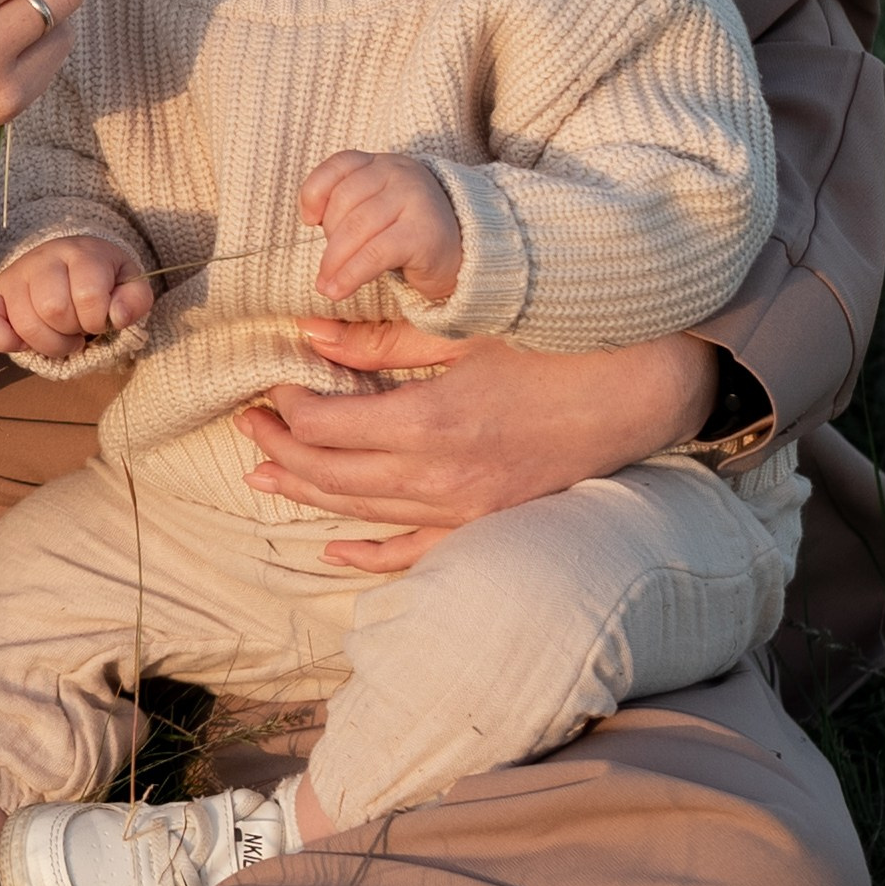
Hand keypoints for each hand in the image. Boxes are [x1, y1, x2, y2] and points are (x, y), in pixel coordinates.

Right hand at [0, 235, 153, 359]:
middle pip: (54, 310)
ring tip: (59, 337)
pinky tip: (22, 343)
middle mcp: (43, 259)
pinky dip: (3, 340)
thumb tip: (117, 317)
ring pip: (25, 323)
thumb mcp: (128, 283)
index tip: (99, 321)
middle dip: (72, 333)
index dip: (97, 320)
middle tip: (78, 331)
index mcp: (81, 253)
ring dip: (48, 344)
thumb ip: (135, 299)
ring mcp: (14, 277)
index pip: (88, 296)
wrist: (67, 260)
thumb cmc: (100, 278)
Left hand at [238, 320, 718, 571]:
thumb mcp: (463, 331)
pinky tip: (331, 547)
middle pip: (332, 474)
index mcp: (429, 420)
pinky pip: (413, 553)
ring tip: (263, 473)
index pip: (327, 425)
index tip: (270, 385)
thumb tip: (309, 336)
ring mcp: (463, 508)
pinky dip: (367, 554)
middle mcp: (439, 475)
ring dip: (307, 494)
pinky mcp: (485, 524)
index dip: (288, 407)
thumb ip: (382, 342)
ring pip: (362, 511)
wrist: (637, 391)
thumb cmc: (552, 347)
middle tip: (247, 425)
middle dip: (281, 449)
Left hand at [299, 150, 461, 304]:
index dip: (315, 191)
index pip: (340, 165)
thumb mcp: (376, 210)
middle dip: (329, 240)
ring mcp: (416, 199)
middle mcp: (400, 174)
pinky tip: (338, 290)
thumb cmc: (407, 233)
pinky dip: (351, 274)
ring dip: (334, 262)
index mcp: (383, 164)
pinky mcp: (424, 232)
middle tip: (325, 270)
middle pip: (344, 201)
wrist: (464, 253)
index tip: (308, 220)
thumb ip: (347, 205)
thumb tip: (310, 219)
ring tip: (326, 287)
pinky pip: (376, 252)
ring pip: (357, 228)